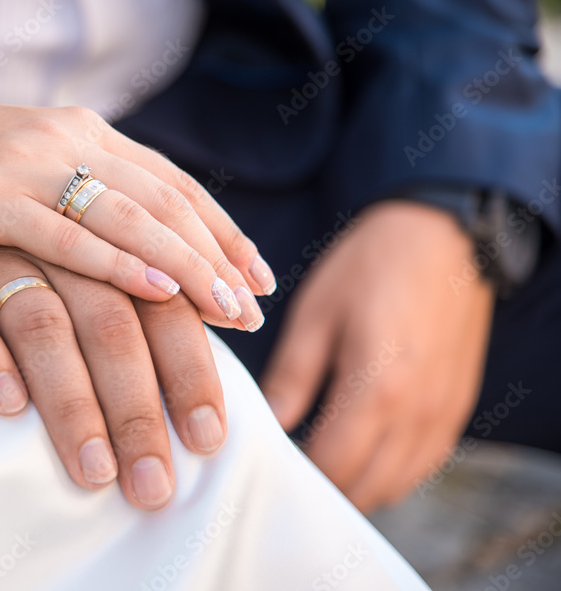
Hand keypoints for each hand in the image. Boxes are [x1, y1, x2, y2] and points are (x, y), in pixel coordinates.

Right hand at [0, 102, 272, 330]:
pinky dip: (116, 262)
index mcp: (80, 132)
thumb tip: (138, 248)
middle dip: (215, 256)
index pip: (170, 182)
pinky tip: (155, 290)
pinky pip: (64, 233)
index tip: (257, 275)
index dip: (220, 229)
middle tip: (253, 307)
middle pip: (162, 201)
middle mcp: (64, 139)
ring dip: (184, 264)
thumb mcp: (27, 173)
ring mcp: (26, 164)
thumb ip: (80, 195)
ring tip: (226, 310)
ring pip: (127, 215)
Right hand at [0, 247, 227, 509]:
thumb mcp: (73, 291)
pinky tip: (5, 404)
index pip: (163, 303)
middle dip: (138, 408)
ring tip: (93, 470)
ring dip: (73, 400)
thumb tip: (199, 404)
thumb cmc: (4, 286)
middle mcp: (52, 242)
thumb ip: (130, 326)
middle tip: (153, 485)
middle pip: (110, 320)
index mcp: (100, 246)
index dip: (190, 369)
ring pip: (41, 321)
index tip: (209, 440)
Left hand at [260, 201, 494, 511]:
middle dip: (321, 484)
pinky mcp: (457, 408)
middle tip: (288, 461)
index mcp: (376, 388)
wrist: (442, 236)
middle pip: (364, 487)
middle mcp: (416, 412)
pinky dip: (388, 471)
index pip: (330, 465)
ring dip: (355, 483)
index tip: (267, 460)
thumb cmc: (370, 267)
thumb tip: (265, 424)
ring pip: (395, 485)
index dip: (294, 471)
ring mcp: (443, 414)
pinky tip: (361, 448)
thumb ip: (290, 378)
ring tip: (320, 455)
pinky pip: (421, 465)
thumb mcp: (315, 314)